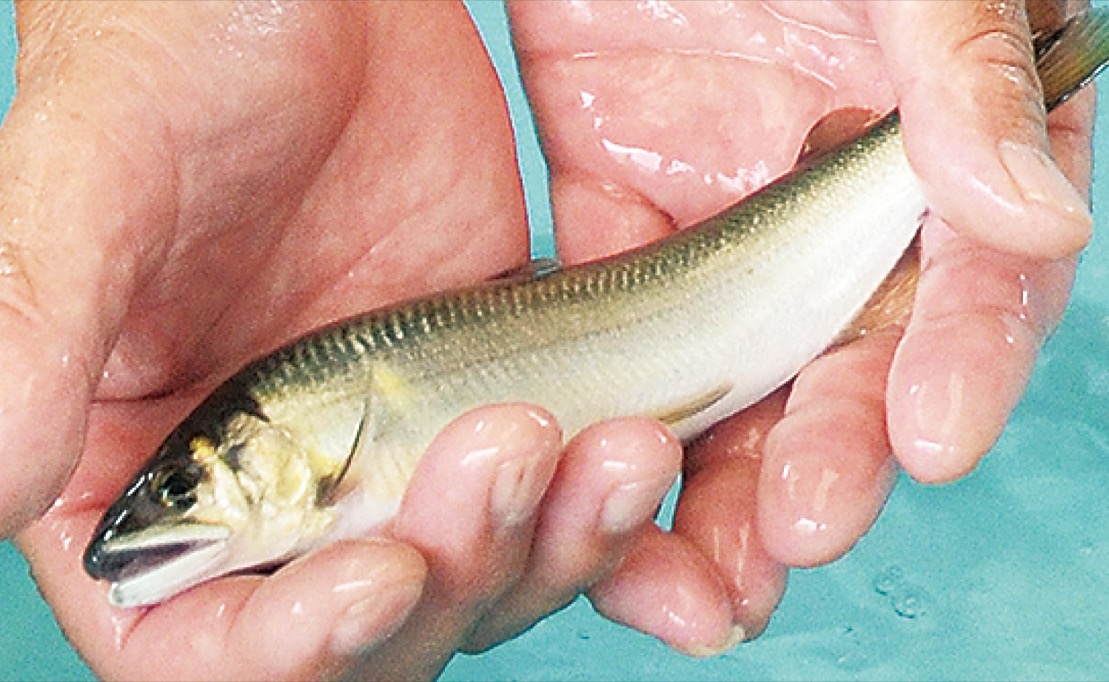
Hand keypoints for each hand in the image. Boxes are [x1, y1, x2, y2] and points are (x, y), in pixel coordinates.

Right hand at [4, 3, 681, 678]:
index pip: (204, 640)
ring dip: (552, 539)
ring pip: (483, 567)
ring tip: (612, 445)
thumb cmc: (169, 53)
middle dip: (450, 574)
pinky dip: (604, 493)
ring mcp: (398, 445)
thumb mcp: (91, 177)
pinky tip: (643, 445)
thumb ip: (30, 330)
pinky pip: (559, 484)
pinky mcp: (491, 390)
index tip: (375, 575)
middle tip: (507, 450)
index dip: (289, 646)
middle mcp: (283, 487)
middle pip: (375, 624)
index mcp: (158, 475)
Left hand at [506, 0, 1093, 645]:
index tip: (928, 439)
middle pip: (853, 353)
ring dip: (727, 474)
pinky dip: (619, 408)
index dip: (962, 357)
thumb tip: (1037, 217)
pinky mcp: (620, 209)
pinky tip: (602, 475)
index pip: (974, 269)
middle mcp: (842, 198)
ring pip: (740, 369)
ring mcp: (729, 213)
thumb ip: (965, 65)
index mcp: (940, 134)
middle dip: (833, 447)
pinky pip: (621, 325)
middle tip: (801, 532)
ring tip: (706, 576)